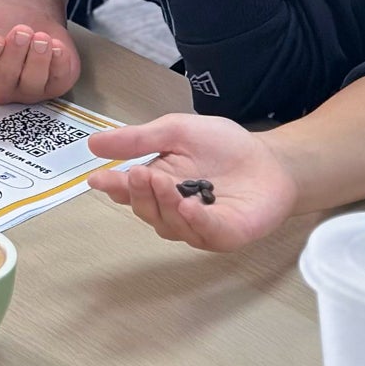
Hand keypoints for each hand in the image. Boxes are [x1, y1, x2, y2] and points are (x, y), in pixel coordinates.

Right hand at [0, 0, 79, 103]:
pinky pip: (58, 80)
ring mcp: (28, 88)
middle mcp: (1, 85)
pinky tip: (57, 48)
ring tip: (40, 37)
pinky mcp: (54, 84)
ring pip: (32, 82)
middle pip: (6, 78)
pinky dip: (59, 63)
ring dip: (38, 58)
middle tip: (20, 30)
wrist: (28, 10)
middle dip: (16, 52)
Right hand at [86, 111, 299, 250]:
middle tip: (138, 173)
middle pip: (147, 211)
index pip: (130, 191)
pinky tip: (186, 206)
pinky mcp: (226, 234)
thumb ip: (138, 140)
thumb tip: (93, 144)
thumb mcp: (175, 131)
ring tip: (162, 183)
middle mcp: (174, 211)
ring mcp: (199, 226)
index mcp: (159, 184)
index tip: (96, 179)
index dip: (113, 187)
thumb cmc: (223, 145)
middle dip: (139, 194)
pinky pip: (205, 233)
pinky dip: (194, 222)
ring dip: (163, 205)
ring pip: (171, 225)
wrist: (271, 158)